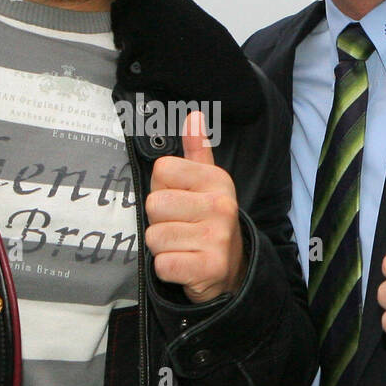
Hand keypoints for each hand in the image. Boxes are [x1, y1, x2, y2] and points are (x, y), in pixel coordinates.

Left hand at [145, 111, 245, 303]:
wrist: (231, 270)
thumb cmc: (208, 221)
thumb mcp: (207, 184)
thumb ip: (197, 151)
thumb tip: (194, 116)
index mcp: (216, 181)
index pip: (162, 170)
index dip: (162, 188)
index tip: (180, 200)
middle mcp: (220, 206)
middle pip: (154, 205)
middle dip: (159, 221)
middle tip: (180, 227)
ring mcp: (216, 238)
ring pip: (155, 236)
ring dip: (162, 247)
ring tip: (183, 246)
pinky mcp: (208, 268)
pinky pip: (162, 264)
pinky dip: (166, 269)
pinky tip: (184, 264)